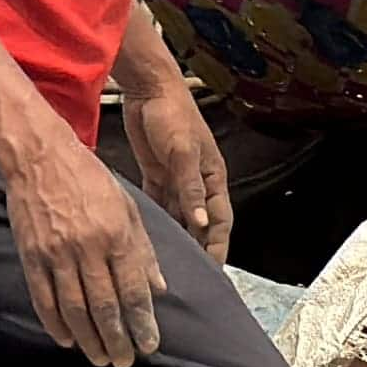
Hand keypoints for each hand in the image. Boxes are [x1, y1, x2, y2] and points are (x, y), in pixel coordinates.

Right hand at [6, 140, 166, 366]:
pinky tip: (67, 340)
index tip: (148, 345)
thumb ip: (144, 250)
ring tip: (100, 358)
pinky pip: (44, 299)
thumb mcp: (128, 207)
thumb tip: (159, 289)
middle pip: (105, 306)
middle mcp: (88, 248)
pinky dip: (55, 323)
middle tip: (124, 362)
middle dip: (116, 339)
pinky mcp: (32, 256)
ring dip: (88, 339)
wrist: (40, 157)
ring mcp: (56, 254)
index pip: (133, 290)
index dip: (142, 323)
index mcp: (117, 235)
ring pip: (75, 309)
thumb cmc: (90, 180)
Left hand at [123, 83, 232, 262]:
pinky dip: (156, 221)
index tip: (213, 271)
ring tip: (163, 265)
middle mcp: (197, 183)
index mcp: (212, 178)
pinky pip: (159, 205)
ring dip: (174, 238)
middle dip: (196, 250)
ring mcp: (176, 180)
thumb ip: (191, 187)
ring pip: (178, 218)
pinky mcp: (156, 174)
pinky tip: (146, 238)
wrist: (149, 88)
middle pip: (199, 225)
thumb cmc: (174, 114)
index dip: (217, 247)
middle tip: (186, 278)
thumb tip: (200, 223)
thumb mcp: (183, 151)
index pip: (219, 222)